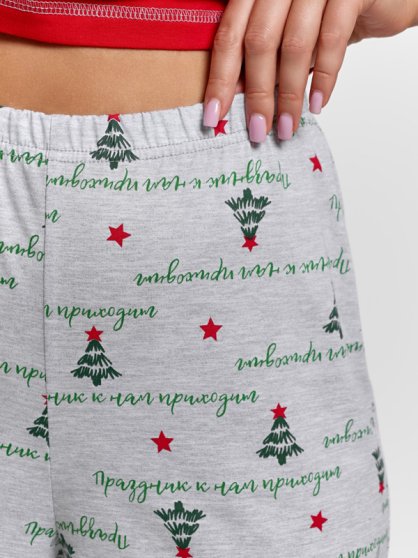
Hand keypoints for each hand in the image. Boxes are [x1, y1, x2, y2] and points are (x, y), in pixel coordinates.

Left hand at [203, 0, 415, 142]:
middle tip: (258, 131)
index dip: (220, 78)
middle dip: (257, 94)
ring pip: (294, 45)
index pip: (230, 35)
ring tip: (287, 126)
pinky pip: (332, 40)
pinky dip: (324, 78)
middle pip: (258, 43)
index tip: (214, 116)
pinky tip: (317, 104)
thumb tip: (236, 94)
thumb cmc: (327, 13)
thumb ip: (264, 53)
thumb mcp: (288, 31)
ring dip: (289, 94)